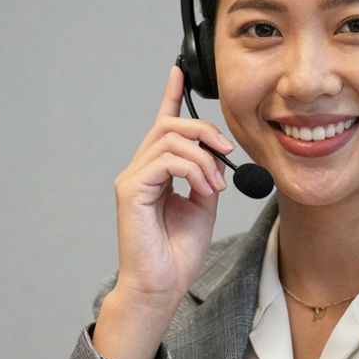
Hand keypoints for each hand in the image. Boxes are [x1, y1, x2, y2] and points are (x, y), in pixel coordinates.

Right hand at [94, 66, 232, 358]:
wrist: (162, 285)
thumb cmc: (177, 253)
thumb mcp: (202, 206)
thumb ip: (206, 176)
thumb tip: (215, 158)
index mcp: (157, 172)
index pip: (161, 124)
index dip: (171, 96)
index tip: (179, 72)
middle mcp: (140, 170)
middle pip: (170, 125)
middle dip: (204, 131)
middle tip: (227, 153)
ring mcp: (132, 179)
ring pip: (169, 139)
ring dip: (204, 157)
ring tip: (216, 184)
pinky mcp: (131, 190)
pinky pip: (166, 160)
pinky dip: (194, 170)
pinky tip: (205, 189)